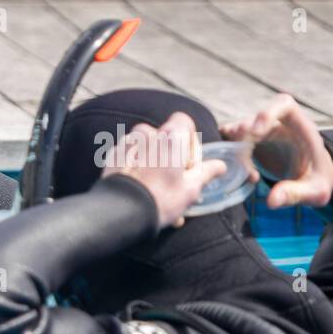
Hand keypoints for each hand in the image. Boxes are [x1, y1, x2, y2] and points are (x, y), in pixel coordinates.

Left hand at [102, 112, 226, 228]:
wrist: (121, 212)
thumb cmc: (160, 199)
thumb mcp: (191, 189)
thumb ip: (206, 172)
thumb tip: (220, 166)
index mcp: (170, 137)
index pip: (183, 121)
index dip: (189, 140)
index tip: (188, 163)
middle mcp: (147, 134)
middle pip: (164, 136)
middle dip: (170, 154)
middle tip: (172, 178)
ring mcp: (127, 143)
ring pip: (145, 145)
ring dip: (152, 159)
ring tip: (155, 185)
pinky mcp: (112, 155)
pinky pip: (129, 154)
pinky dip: (135, 166)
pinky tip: (139, 186)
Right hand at [220, 93, 332, 208]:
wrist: (311, 178)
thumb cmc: (317, 180)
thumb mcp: (315, 190)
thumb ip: (297, 193)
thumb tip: (271, 201)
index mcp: (300, 128)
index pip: (283, 105)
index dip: (267, 113)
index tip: (254, 133)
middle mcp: (277, 126)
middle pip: (253, 119)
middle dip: (240, 134)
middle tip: (236, 156)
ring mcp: (260, 135)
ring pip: (236, 131)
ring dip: (231, 148)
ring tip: (240, 170)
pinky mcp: (248, 145)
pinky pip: (229, 142)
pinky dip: (224, 153)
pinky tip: (232, 171)